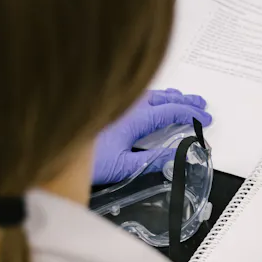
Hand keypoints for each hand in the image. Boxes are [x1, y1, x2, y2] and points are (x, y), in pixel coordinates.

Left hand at [92, 88, 212, 184]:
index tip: (205, 119)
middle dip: (184, 101)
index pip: (170, 111)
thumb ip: (153, 161)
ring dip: (170, 97)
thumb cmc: (86, 160)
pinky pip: (138, 96)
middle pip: (162, 98)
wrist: (57, 149)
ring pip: (150, 94)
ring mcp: (117, 104)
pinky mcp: (107, 107)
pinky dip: (154, 97)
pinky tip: (152, 102)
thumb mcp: (125, 166)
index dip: (191, 114)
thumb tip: (177, 156)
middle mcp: (127, 105)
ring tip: (183, 100)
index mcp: (135, 118)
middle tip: (201, 105)